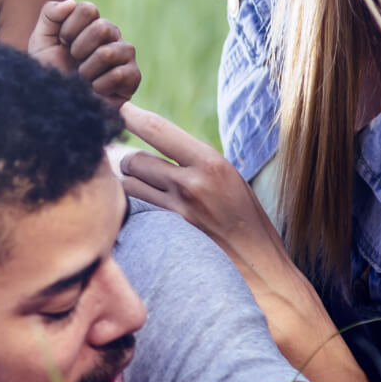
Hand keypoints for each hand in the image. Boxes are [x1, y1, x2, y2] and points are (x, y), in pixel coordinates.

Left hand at [26, 0, 140, 107]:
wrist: (56, 101)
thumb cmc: (50, 70)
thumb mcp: (41, 40)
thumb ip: (50, 15)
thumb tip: (71, 3)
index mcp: (92, 22)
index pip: (88, 9)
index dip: (69, 28)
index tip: (62, 42)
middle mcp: (112, 35)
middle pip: (102, 28)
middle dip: (79, 49)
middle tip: (74, 61)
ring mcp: (125, 54)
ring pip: (108, 53)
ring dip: (86, 71)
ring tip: (83, 77)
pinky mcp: (133, 76)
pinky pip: (119, 75)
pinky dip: (98, 86)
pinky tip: (95, 90)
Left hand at [116, 103, 335, 357]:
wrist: (263, 274)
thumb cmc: (248, 226)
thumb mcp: (231, 184)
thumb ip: (197, 166)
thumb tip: (161, 151)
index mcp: (211, 163)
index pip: (158, 129)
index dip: (132, 115)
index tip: (117, 107)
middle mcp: (192, 183)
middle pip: (134, 159)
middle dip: (130, 162)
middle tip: (137, 171)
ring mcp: (176, 211)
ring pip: (129, 186)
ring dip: (129, 187)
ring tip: (146, 196)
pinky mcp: (166, 236)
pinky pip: (136, 212)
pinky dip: (134, 210)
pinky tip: (144, 218)